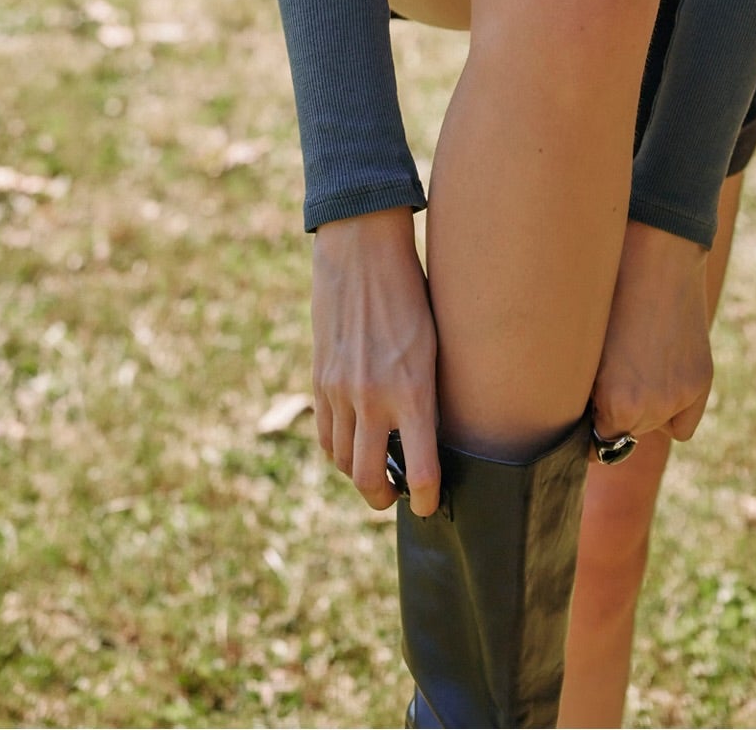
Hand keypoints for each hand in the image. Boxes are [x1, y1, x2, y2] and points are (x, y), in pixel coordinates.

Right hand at [311, 207, 440, 516]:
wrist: (362, 250)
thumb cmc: (412, 293)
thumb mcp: (435, 343)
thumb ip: (428, 393)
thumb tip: (429, 436)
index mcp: (412, 390)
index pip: (420, 469)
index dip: (425, 498)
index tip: (428, 505)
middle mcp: (373, 398)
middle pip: (368, 479)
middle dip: (383, 497)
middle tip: (396, 494)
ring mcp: (341, 391)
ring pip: (343, 461)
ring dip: (359, 474)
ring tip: (377, 469)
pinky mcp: (320, 379)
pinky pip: (325, 434)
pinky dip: (338, 449)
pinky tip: (353, 443)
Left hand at [590, 219, 713, 446]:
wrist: (657, 253)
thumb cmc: (607, 292)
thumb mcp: (586, 347)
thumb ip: (588, 390)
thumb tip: (584, 422)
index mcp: (613, 402)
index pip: (595, 445)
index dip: (589, 422)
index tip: (587, 405)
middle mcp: (648, 409)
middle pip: (625, 435)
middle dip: (617, 411)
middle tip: (616, 366)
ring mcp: (678, 397)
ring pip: (652, 426)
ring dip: (645, 406)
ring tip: (639, 357)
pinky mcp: (700, 384)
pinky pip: (681, 425)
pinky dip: (673, 410)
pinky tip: (665, 374)